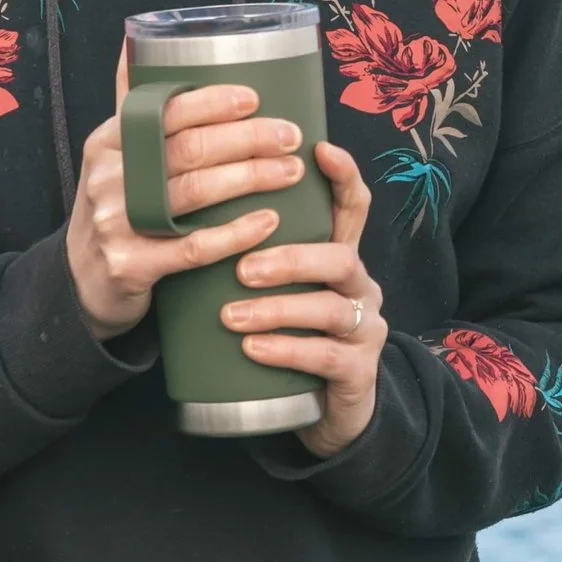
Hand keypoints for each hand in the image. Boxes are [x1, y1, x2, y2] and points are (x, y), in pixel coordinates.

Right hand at [66, 48, 304, 340]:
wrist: (84, 279)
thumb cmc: (118, 203)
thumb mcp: (115, 154)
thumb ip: (134, 105)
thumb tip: (134, 38)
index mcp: (109, 141)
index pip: (163, 110)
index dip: (212, 102)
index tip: (256, 97)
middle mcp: (108, 178)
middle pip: (188, 149)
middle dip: (247, 138)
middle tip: (291, 135)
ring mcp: (116, 223)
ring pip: (194, 193)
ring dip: (251, 178)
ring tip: (291, 171)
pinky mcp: (131, 266)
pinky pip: (193, 248)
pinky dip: (236, 233)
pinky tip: (270, 222)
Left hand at [221, 139, 383, 456]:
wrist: (326, 412)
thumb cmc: (291, 337)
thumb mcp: (280, 290)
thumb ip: (255, 253)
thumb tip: (196, 205)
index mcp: (342, 258)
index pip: (352, 207)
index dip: (343, 177)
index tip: (318, 149)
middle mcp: (361, 287)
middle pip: (341, 256)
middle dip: (291, 257)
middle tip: (242, 267)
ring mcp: (365, 329)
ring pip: (331, 308)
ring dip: (279, 308)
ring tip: (231, 316)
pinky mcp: (359, 372)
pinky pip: (327, 356)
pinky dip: (287, 350)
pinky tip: (253, 350)